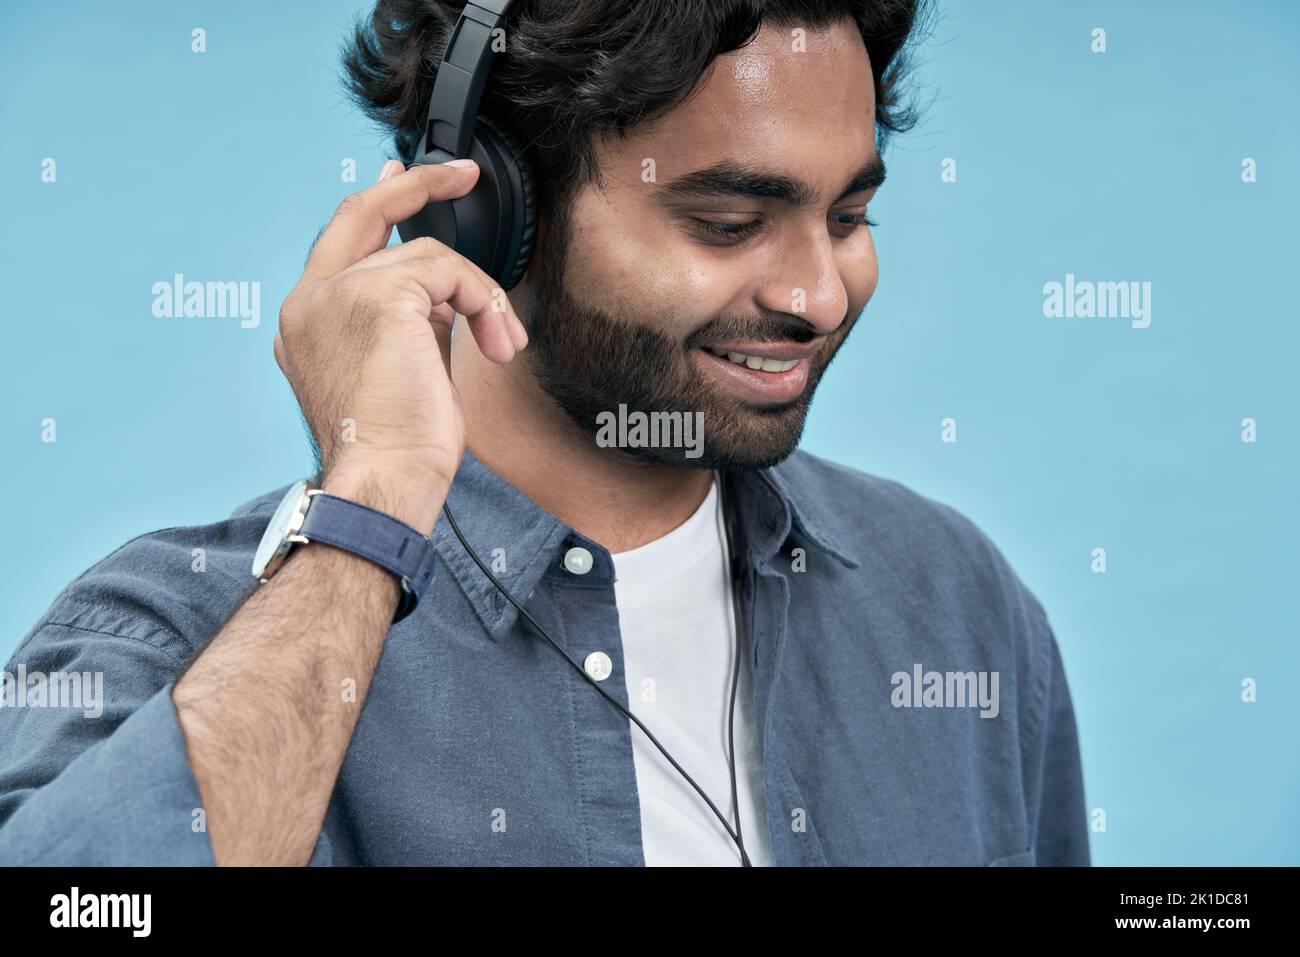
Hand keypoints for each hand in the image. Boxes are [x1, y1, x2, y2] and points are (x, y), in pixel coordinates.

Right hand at [274, 158, 527, 506]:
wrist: (384, 482)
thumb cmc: (395, 447)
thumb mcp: (399, 369)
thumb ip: (410, 321)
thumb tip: (446, 294)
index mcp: (307, 321)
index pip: (339, 240)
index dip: (377, 202)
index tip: (401, 174)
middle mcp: (309, 301)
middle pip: (363, 212)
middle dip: (418, 184)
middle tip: (464, 173)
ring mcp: (336, 295)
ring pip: (426, 255)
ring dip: (479, 295)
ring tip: (500, 341)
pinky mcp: (376, 297)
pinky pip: (449, 272)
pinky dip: (484, 301)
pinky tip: (496, 342)